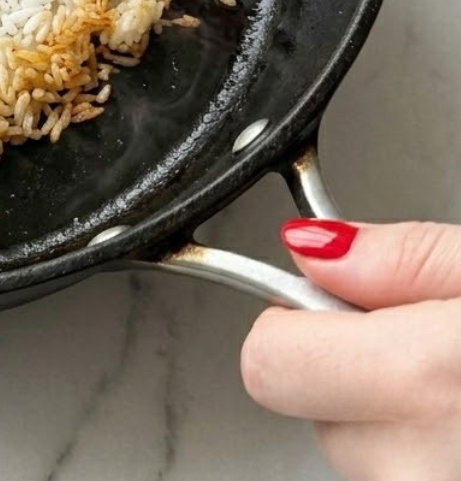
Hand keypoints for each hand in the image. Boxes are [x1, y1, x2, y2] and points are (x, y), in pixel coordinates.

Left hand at [242, 220, 460, 480]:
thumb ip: (402, 257)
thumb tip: (313, 250)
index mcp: (427, 383)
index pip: (267, 361)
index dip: (291, 322)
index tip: (330, 304)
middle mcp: (416, 469)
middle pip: (305, 407)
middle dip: (350, 369)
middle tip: (427, 347)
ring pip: (356, 449)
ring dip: (390, 416)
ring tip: (459, 385)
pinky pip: (395, 472)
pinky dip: (419, 447)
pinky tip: (460, 425)